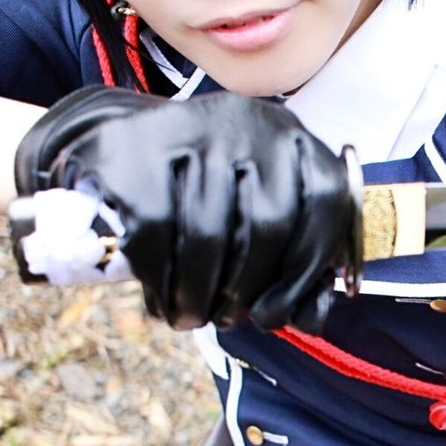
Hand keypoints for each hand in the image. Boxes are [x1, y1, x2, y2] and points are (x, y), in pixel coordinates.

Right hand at [15, 87, 355, 332]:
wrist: (117, 144)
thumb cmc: (208, 200)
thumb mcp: (257, 223)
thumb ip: (294, 271)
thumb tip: (310, 320)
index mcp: (295, 142)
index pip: (328, 200)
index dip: (308, 269)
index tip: (277, 313)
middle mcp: (253, 124)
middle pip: (268, 224)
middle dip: (247, 290)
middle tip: (226, 322)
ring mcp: (193, 128)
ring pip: (209, 233)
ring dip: (199, 296)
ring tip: (190, 319)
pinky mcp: (136, 148)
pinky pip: (157, 231)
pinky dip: (160, 280)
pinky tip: (160, 300)